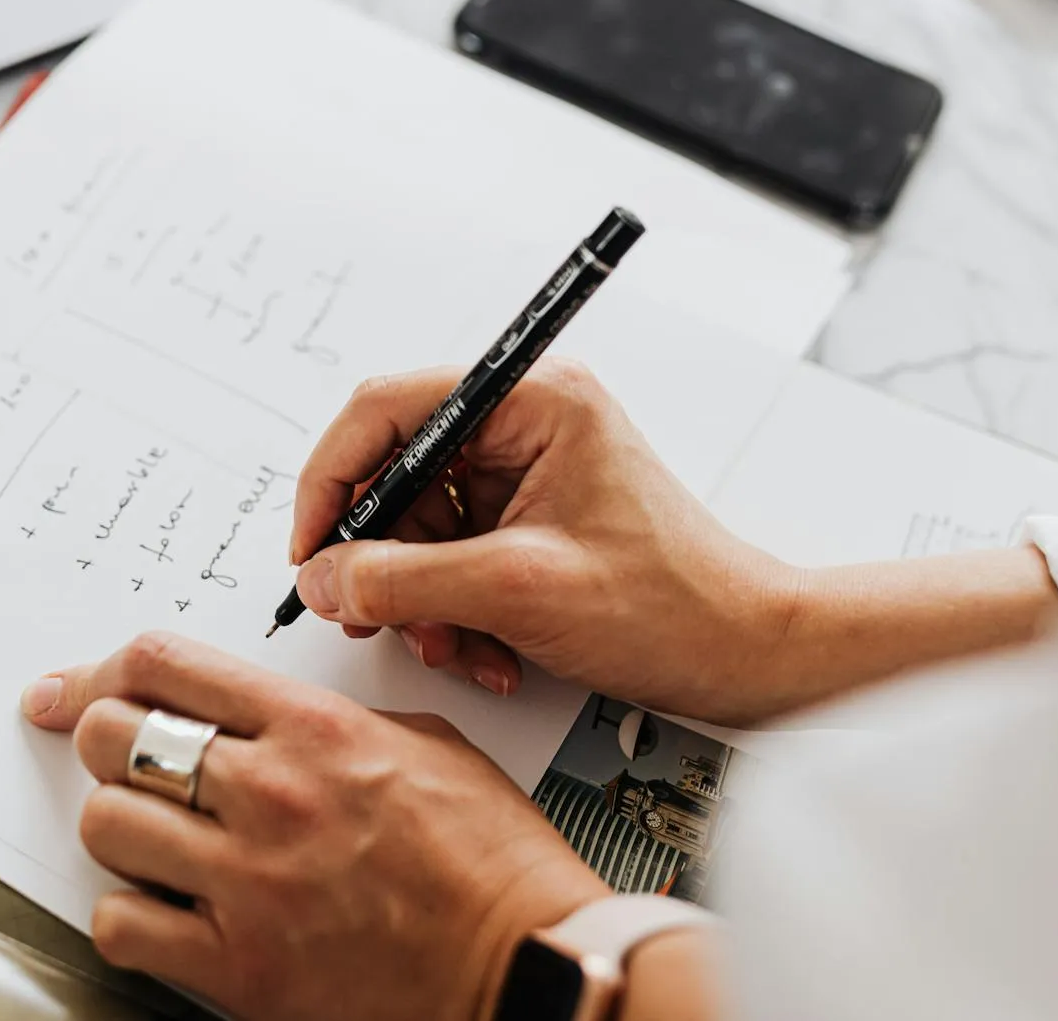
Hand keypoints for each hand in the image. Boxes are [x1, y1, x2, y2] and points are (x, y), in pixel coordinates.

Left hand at [20, 633, 608, 1020]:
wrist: (532, 971)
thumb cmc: (495, 865)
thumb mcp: (426, 745)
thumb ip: (326, 721)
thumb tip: (252, 714)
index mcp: (316, 730)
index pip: (164, 664)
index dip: (101, 671)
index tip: (68, 689)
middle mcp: (273, 796)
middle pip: (113, 735)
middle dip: (102, 742)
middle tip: (118, 764)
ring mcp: (251, 883)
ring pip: (106, 826)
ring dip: (118, 830)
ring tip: (153, 841)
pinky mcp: (241, 969)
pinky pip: (124, 926)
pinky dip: (128, 918)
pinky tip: (164, 911)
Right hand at [290, 358, 1057, 724]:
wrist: (747, 657)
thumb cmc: (671, 606)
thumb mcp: (518, 589)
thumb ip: (404, 579)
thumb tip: (324, 576)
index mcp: (531, 399)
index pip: (386, 410)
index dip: (332, 480)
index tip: (311, 548)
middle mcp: (523, 423)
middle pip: (396, 474)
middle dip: (380, 557)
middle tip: (368, 613)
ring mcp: (524, 472)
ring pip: (416, 527)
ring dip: (418, 597)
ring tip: (453, 645)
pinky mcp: (526, 520)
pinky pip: (448, 558)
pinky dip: (450, 610)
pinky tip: (486, 649)